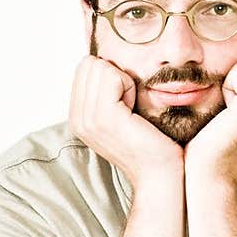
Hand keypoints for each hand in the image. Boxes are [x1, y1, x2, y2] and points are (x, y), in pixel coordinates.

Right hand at [69, 55, 183, 188]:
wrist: (159, 174)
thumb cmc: (149, 143)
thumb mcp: (121, 114)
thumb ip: (105, 92)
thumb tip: (106, 62)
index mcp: (78, 117)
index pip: (84, 68)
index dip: (110, 76)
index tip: (124, 104)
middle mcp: (77, 119)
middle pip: (89, 64)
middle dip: (115, 76)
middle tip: (129, 106)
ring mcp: (88, 119)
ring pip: (101, 67)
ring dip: (123, 82)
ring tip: (132, 110)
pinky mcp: (105, 117)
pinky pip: (114, 76)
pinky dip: (130, 86)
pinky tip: (135, 111)